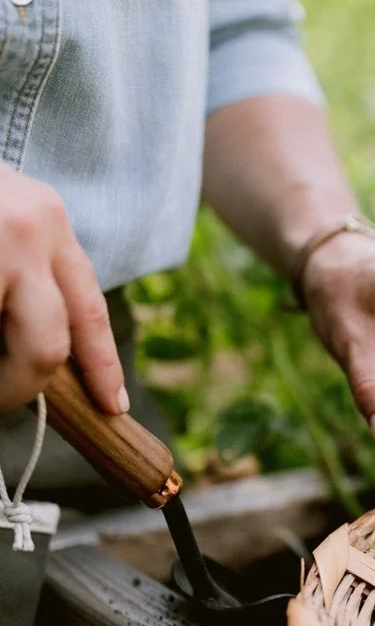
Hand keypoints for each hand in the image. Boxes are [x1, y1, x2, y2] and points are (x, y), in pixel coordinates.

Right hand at [0, 163, 126, 412]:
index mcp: (47, 220)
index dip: (101, 364)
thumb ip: (24, 274)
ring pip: (13, 351)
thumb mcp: (2, 222)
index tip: (112, 405)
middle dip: (18, 388)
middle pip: (47, 346)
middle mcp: (30, 227)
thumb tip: (42, 354)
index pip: (89, 309)